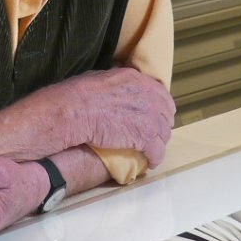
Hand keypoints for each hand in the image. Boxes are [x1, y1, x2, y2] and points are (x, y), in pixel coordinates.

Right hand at [58, 67, 174, 167]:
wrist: (75, 111)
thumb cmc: (79, 95)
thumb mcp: (100, 77)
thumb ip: (115, 82)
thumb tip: (114, 86)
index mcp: (137, 80)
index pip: (161, 96)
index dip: (159, 109)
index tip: (153, 118)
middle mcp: (148, 96)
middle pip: (166, 115)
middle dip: (160, 126)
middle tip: (151, 136)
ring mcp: (149, 117)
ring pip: (164, 134)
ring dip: (157, 143)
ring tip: (150, 151)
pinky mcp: (145, 137)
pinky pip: (158, 151)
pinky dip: (154, 158)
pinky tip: (149, 162)